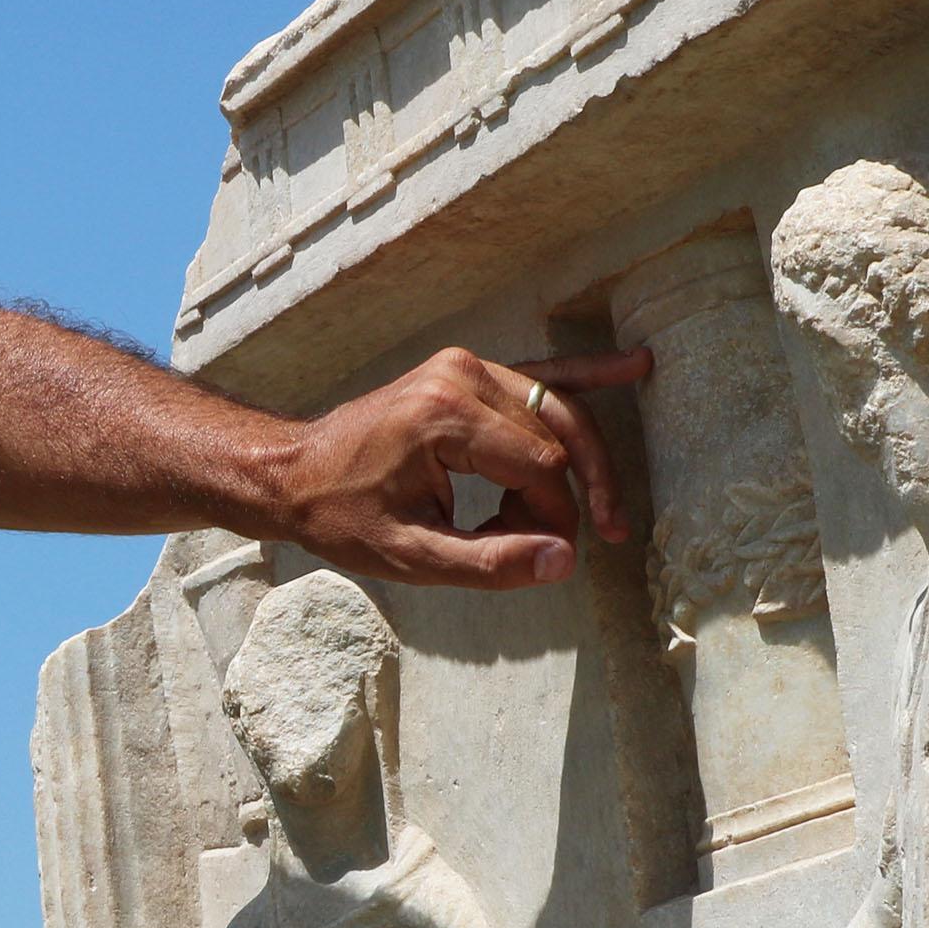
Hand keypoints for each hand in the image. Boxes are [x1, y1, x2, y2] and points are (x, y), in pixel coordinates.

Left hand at [266, 347, 650, 589]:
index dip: (555, 519)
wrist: (294, 473)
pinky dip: (584, 377)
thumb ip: (489, 563)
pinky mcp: (468, 370)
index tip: (547, 554)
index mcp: (445, 416)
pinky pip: (539, 376)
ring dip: (574, 464)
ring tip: (590, 511)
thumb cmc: (343, 516)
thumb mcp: (409, 557)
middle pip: (558, 434)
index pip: (540, 468)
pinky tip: (634, 364)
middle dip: (576, 492)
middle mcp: (461, 376)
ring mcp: (465, 366)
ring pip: (555, 411)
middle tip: (595, 538)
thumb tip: (565, 561)